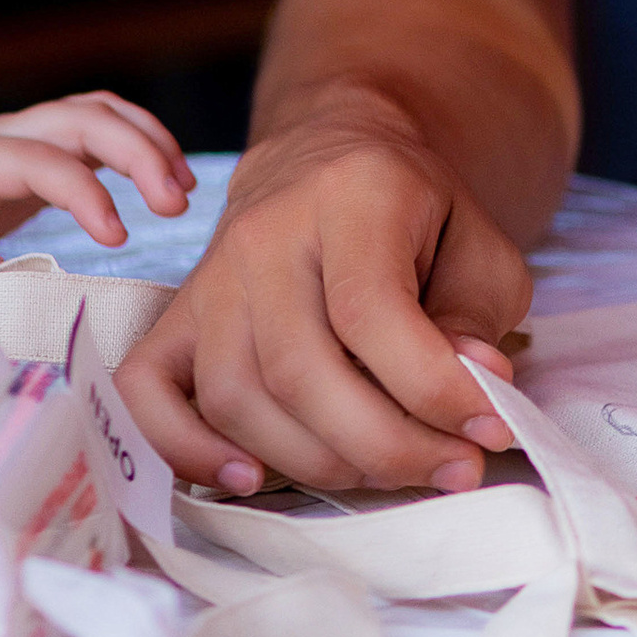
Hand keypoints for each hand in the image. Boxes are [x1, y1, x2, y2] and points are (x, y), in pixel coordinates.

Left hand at [0, 94, 193, 281]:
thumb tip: (2, 282)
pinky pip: (92, 129)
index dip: (84, 189)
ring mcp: (16, 136)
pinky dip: (134, 143)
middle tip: (175, 203)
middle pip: (80, 116)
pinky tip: (162, 181)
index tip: (118, 236)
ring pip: (94, 112)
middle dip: (137, 150)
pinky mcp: (30, 149)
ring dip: (145, 139)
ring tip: (182, 191)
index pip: (38, 158)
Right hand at [117, 113, 533, 498]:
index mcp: (350, 194)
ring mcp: (210, 275)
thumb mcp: (478, 244)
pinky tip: (251, 478)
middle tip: (452, 469)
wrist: (333, 158)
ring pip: (236, 397)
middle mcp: (265, 232)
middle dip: (384, 444)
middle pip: (299, 369)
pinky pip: (147, 391)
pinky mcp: (175, 315)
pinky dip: (187, 449)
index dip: (430, 388)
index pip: (370, 311)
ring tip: (388, 470)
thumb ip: (476, 317)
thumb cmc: (416, 214)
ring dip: (315, 462)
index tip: (490, 428)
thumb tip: (471, 390)